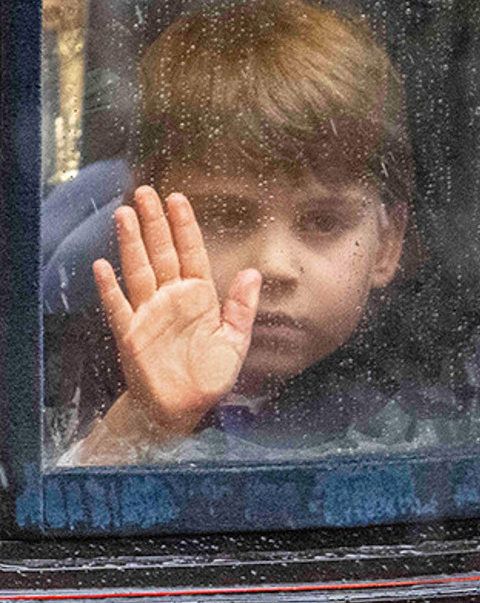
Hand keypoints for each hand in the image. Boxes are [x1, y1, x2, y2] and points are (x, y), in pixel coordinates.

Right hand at [93, 186, 260, 436]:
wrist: (181, 410)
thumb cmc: (208, 374)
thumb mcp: (235, 341)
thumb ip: (242, 307)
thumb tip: (253, 272)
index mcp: (199, 295)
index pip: (191, 252)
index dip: (184, 225)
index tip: (177, 198)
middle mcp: (171, 298)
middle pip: (162, 252)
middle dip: (154, 222)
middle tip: (145, 192)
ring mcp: (148, 314)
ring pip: (138, 271)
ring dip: (131, 243)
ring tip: (124, 214)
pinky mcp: (130, 335)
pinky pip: (118, 307)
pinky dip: (110, 287)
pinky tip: (102, 266)